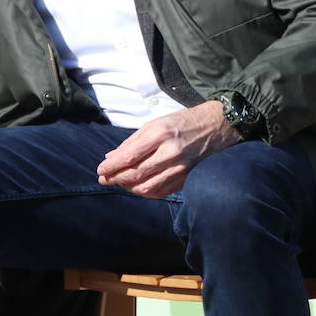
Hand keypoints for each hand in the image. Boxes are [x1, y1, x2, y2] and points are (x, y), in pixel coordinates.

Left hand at [96, 100, 241, 197]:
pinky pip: (161, 191)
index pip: (129, 156)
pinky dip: (145, 192)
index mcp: (159, 134)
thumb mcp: (153, 124)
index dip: (111, 167)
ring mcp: (180, 167)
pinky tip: (136, 187)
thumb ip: (131, 142)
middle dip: (116, 178)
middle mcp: (170, 152)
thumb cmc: (181, 122)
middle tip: (104, 179)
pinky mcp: (186, 177)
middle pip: (136, 173)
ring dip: (128, 187)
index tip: (100, 170)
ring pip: (147, 186)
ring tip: (118, 183)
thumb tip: (111, 158)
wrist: (216, 126)